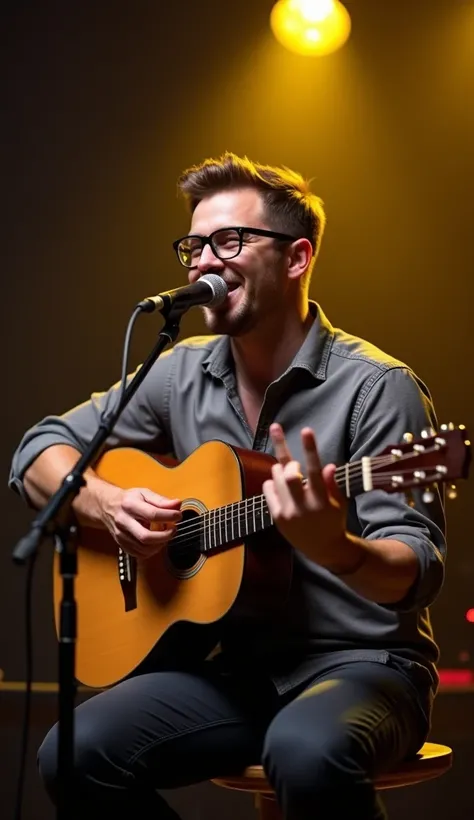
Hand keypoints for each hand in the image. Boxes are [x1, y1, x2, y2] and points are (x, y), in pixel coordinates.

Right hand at [99, 485, 181, 558]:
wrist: (108, 506)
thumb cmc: (128, 500)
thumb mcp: (144, 493)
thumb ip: (161, 500)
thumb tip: (177, 504)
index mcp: (129, 505)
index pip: (152, 514)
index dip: (169, 516)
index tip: (178, 516)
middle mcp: (123, 521)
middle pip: (146, 536)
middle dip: (165, 536)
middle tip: (173, 529)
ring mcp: (121, 535)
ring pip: (143, 548)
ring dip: (160, 544)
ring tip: (165, 535)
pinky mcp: (122, 545)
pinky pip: (139, 554)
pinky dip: (152, 551)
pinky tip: (156, 542)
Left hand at [262, 423, 346, 567]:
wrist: (323, 549)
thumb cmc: (334, 520)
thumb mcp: (340, 502)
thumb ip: (333, 484)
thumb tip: (328, 466)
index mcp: (322, 500)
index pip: (314, 469)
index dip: (310, 447)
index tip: (306, 429)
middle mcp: (303, 506)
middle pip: (288, 473)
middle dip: (290, 462)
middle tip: (294, 464)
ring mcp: (288, 512)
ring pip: (276, 478)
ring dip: (281, 470)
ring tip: (288, 474)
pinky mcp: (277, 517)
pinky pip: (268, 489)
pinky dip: (272, 482)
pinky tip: (279, 486)